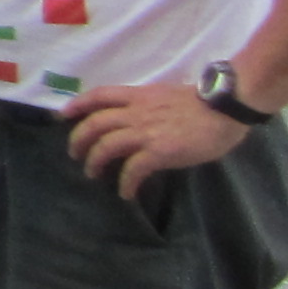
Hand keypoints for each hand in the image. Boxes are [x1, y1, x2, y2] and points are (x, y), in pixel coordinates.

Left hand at [62, 81, 250, 198]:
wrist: (225, 109)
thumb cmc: (202, 103)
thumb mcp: (165, 95)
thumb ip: (146, 106)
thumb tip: (135, 120)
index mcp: (138, 96)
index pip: (99, 95)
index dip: (77, 104)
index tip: (63, 115)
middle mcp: (136, 112)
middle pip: (95, 123)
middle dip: (78, 139)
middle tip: (75, 154)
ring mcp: (146, 131)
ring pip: (106, 146)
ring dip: (95, 162)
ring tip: (93, 174)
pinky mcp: (159, 151)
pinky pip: (133, 169)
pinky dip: (126, 183)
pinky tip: (126, 193)